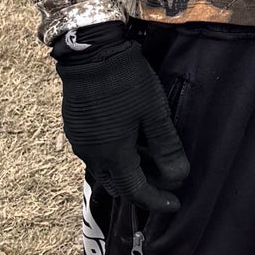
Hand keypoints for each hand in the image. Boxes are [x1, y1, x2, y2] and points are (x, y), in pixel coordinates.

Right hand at [51, 24, 189, 215]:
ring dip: (128, 171)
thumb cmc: (126, 80)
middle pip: (118, 185)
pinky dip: (115, 156)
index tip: (174, 203)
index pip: (135, 192)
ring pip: (106, 169)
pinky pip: (96, 154)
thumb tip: (179, 177)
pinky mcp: (75, 128)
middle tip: (164, 179)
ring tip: (150, 156)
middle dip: (142, 188)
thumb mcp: (154, 113)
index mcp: (112, 154)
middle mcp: (92, 154)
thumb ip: (166, 147)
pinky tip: (130, 139)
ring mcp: (80, 141)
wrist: (90, 50)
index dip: (156, 201)